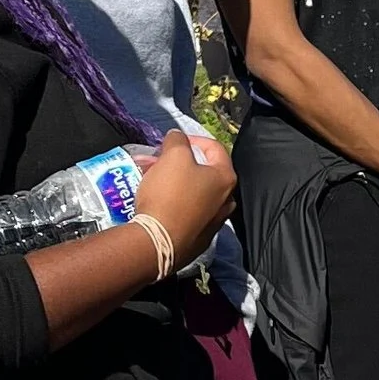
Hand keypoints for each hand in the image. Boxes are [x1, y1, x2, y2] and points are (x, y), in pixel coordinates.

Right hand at [138, 128, 234, 262]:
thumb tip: (178, 136)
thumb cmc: (169, 195)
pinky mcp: (198, 239)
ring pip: (194, 192)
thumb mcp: (173, 156)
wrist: (158, 243)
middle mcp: (226, 201)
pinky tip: (156, 201)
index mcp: (226, 178)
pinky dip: (174, 202)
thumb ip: (177, 140)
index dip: (193, 139)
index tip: (173, 141)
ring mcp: (214, 222)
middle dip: (178, 162)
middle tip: (158, 160)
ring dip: (173, 181)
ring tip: (151, 178)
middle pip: (203, 172)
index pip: (214, 148)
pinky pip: (187, 212)